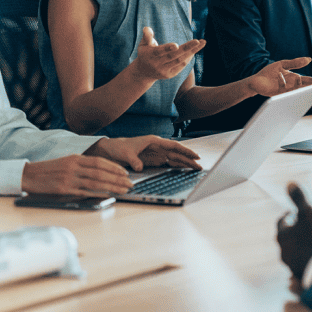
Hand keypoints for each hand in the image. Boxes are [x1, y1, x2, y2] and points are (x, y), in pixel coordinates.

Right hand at [21, 154, 134, 195]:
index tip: (125, 173)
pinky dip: (98, 193)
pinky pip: (85, 191)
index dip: (114, 167)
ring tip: (124, 190)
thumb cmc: (48, 170)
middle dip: (118, 178)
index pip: (99, 161)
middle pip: (100, 172)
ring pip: (96, 182)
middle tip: (130, 184)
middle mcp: (74, 166)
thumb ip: (81, 166)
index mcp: (75, 158)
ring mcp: (69, 178)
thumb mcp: (65, 162)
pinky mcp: (64, 189)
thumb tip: (99, 172)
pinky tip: (108, 195)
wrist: (28, 175)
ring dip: (112, 187)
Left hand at [86, 136, 201, 170]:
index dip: (185, 151)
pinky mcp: (154, 160)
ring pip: (174, 159)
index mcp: (154, 141)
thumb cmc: (118, 147)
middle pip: (177, 153)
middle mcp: (158, 147)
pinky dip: (177, 167)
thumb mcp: (125, 153)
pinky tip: (184, 171)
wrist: (111, 150)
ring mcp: (157, 153)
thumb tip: (139, 167)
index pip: (173, 146)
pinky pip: (168, 163)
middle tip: (199, 166)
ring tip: (196, 169)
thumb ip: (134, 160)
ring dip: (185, 163)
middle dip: (189, 159)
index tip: (195, 156)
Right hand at [129, 27, 203, 82]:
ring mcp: (164, 71)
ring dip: (192, 52)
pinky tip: (195, 50)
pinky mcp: (170, 75)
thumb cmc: (145, 53)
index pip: (159, 52)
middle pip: (173, 56)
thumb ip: (146, 36)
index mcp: (148, 55)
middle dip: (186, 48)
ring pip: (179, 61)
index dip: (167, 48)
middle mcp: (156, 65)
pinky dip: (188, 57)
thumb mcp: (143, 44)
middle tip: (197, 41)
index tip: (176, 45)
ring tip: (201, 43)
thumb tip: (147, 28)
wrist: (144, 72)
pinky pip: (181, 65)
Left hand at [245, 57, 311, 96]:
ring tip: (302, 79)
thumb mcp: (282, 64)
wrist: (256, 81)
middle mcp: (292, 86)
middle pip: (305, 86)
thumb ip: (295, 62)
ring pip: (296, 89)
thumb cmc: (269, 73)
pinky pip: (283, 88)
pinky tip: (279, 75)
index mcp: (295, 79)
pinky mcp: (278, 93)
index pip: (308, 80)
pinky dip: (282, 81)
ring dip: (299, 85)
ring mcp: (286, 90)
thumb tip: (309, 59)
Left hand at [276, 183, 311, 279]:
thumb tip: (290, 183)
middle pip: (287, 237)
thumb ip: (299, 198)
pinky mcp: (301, 274)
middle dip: (295, 230)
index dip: (290, 215)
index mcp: (282, 235)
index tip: (296, 213)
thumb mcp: (309, 213)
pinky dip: (307, 256)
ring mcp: (291, 264)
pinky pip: (302, 262)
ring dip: (301, 244)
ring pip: (294, 250)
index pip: (282, 221)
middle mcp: (283, 250)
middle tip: (305, 226)